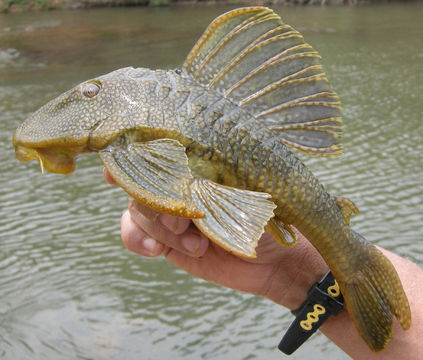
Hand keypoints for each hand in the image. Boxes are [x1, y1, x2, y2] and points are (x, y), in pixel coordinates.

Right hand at [104, 169, 327, 309]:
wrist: (275, 261)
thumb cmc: (265, 217)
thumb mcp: (241, 191)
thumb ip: (210, 177)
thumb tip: (182, 169)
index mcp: (197, 165)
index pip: (156, 151)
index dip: (133, 156)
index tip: (118, 167)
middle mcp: (178, 185)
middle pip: (140, 183)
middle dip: (157, 204)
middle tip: (185, 222)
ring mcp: (169, 212)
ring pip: (137, 210)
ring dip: (161, 228)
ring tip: (196, 243)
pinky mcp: (167, 240)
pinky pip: (134, 234)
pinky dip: (138, 240)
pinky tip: (155, 250)